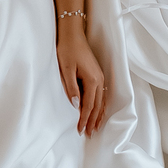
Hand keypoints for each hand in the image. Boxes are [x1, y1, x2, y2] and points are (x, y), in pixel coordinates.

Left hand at [57, 20, 107, 135]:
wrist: (72, 33)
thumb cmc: (67, 49)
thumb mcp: (66, 69)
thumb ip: (71, 88)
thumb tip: (76, 106)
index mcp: (92, 80)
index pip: (89, 105)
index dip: (84, 119)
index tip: (80, 131)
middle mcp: (99, 80)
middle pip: (98, 106)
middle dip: (93, 121)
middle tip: (89, 134)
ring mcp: (100, 77)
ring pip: (101, 101)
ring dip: (98, 115)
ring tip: (95, 127)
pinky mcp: (97, 74)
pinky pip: (101, 95)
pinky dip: (100, 106)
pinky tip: (98, 111)